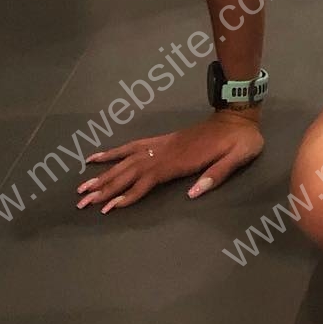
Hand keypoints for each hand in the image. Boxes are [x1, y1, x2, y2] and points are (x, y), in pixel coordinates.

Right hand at [75, 111, 263, 212]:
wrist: (238, 115)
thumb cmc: (241, 141)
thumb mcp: (238, 157)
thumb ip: (217, 174)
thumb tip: (193, 194)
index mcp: (181, 161)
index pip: (148, 180)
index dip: (128, 195)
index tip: (108, 208)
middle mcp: (165, 153)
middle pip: (130, 172)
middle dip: (105, 188)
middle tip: (81, 202)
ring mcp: (161, 145)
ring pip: (126, 160)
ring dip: (103, 174)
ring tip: (82, 186)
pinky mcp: (162, 141)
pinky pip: (133, 146)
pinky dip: (113, 152)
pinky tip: (97, 157)